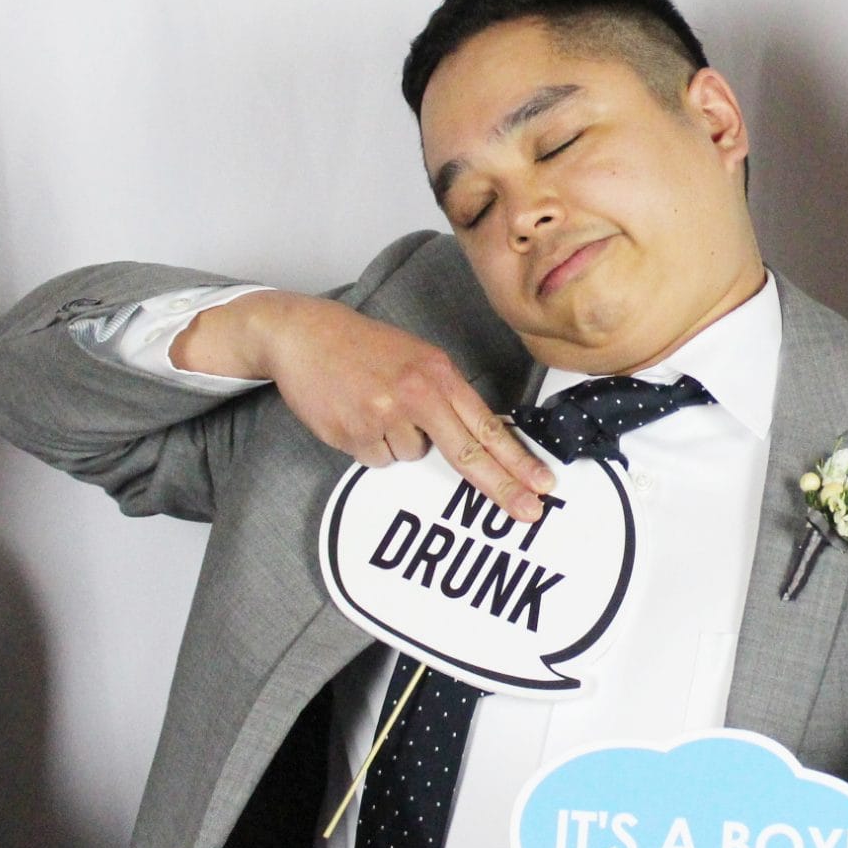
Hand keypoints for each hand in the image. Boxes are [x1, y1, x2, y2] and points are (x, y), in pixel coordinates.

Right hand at [174, 290, 553, 519]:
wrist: (304, 335)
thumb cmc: (365, 346)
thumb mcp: (418, 358)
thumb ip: (446, 394)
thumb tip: (476, 439)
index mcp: (438, 373)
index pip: (486, 426)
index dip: (517, 459)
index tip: (542, 483)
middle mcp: (416, 395)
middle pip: (468, 454)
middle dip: (502, 487)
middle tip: (529, 512)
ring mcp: (384, 416)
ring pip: (413, 457)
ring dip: (401, 442)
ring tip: (377, 406)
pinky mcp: (354, 434)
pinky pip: (378, 459)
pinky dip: (372, 445)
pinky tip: (357, 415)